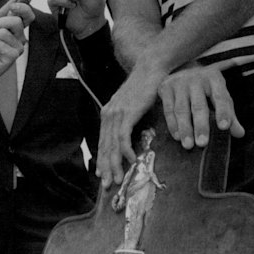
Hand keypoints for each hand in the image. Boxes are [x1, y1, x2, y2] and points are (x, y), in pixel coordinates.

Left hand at [0, 0, 33, 91]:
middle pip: (17, 21)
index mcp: (16, 29)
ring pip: (4, 33)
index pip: (28, 16)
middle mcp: (19, 38)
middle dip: (0, 23)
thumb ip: (2, 12)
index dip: (23, 8)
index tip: (12, 6)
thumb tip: (14, 0)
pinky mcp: (12, 56)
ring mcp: (17, 48)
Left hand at [97, 62, 165, 186]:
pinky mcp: (126, 114)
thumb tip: (129, 135)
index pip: (103, 142)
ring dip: (115, 165)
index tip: (102, 175)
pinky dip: (126, 151)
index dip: (102, 160)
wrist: (151, 68)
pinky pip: (123, 138)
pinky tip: (132, 160)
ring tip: (118, 179)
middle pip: (105, 147)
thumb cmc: (145, 87)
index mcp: (108, 114)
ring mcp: (116, 114)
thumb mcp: (132, 105)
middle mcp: (108, 115)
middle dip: (106, 168)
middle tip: (108, 185)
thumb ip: (128, 119)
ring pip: (112, 146)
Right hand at [158, 65, 244, 149]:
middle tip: (202, 143)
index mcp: (214, 79)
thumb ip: (230, 114)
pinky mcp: (166, 88)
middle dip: (201, 125)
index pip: (220, 97)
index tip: (225, 127)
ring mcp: (179, 83)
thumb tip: (240, 134)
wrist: (182, 68)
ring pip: (182, 109)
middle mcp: (196, 79)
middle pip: (199, 105)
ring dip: (185, 129)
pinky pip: (168, 109)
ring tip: (189, 145)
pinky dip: (172, 124)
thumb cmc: (206, 88)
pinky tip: (177, 137)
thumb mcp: (220, 96)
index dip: (223, 112)